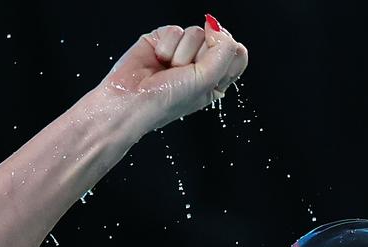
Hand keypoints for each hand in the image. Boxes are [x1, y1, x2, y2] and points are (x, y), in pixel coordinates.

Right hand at [100, 15, 247, 133]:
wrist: (130, 101)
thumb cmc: (168, 100)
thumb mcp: (207, 81)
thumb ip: (223, 51)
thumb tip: (216, 25)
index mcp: (217, 80)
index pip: (238, 54)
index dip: (227, 51)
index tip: (211, 64)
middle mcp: (200, 65)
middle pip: (217, 39)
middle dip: (200, 55)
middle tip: (184, 73)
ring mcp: (181, 51)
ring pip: (196, 32)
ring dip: (181, 53)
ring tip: (168, 69)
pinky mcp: (162, 40)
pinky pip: (174, 30)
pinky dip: (166, 45)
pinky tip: (157, 60)